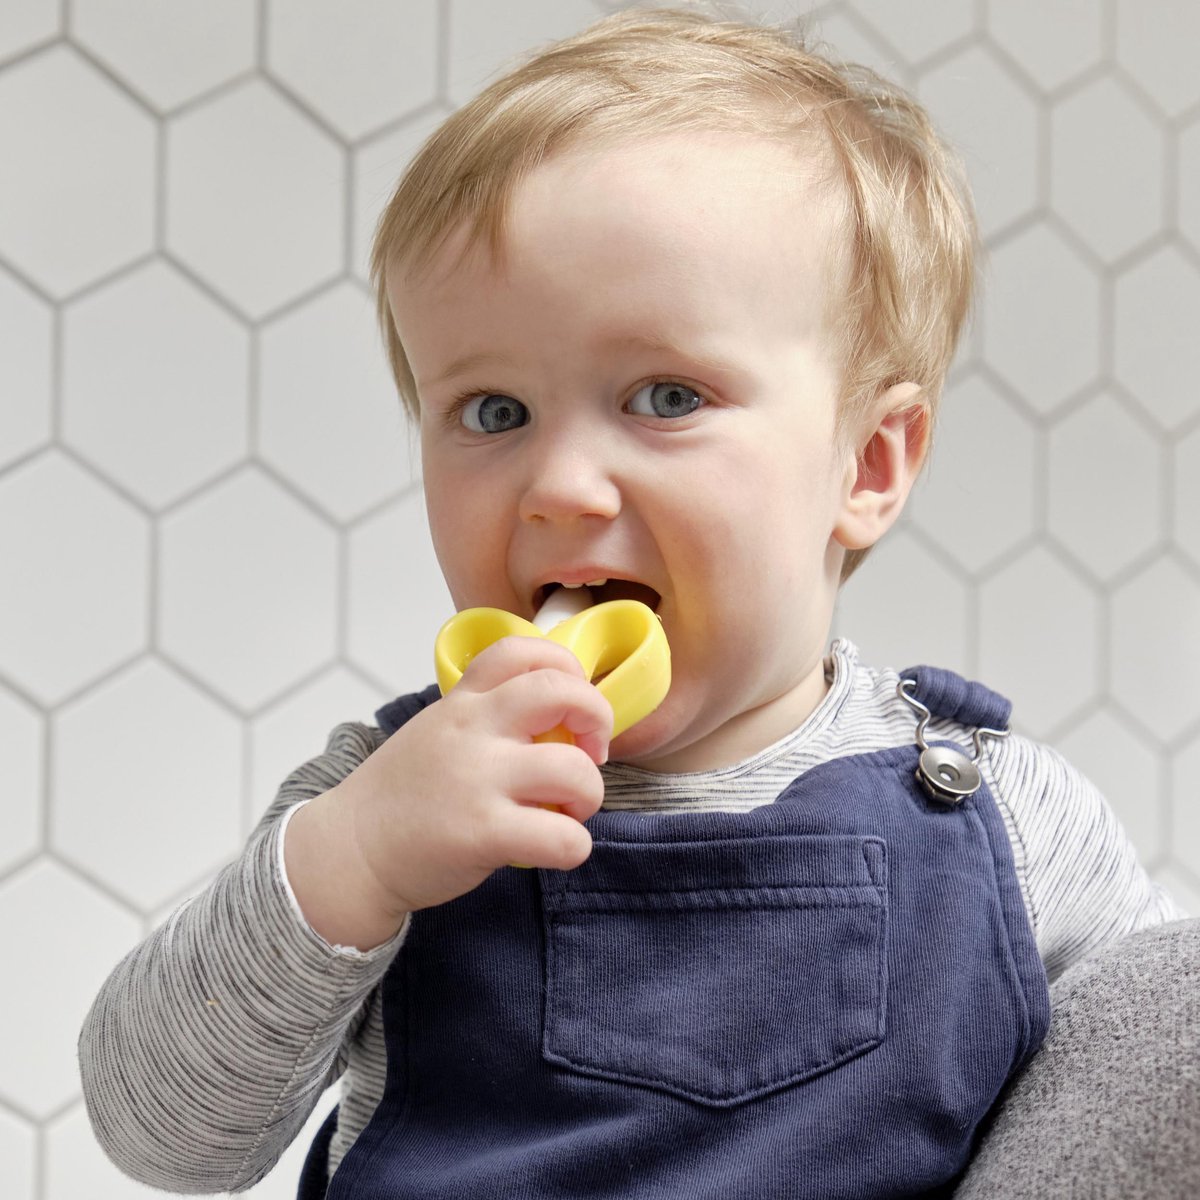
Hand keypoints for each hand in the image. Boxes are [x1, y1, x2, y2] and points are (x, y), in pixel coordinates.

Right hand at [285, 636, 611, 948]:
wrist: (352, 851)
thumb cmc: (405, 794)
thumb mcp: (440, 729)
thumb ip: (490, 714)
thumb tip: (562, 718)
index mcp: (464, 702)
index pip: (522, 649)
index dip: (566, 668)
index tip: (569, 705)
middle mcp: (472, 730)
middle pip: (562, 693)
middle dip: (597, 719)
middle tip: (590, 752)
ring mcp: (477, 781)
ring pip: (575, 771)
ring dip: (590, 794)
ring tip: (570, 809)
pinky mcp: (483, 834)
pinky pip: (563, 838)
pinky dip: (574, 846)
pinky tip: (555, 848)